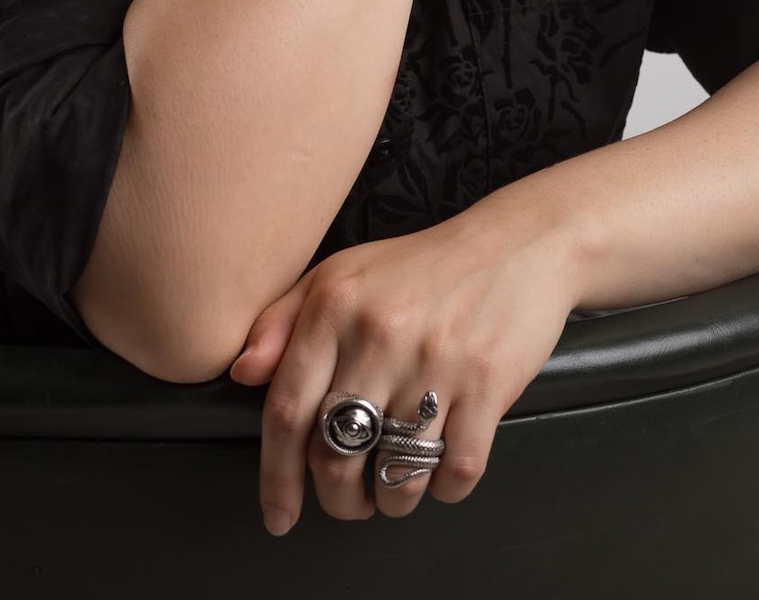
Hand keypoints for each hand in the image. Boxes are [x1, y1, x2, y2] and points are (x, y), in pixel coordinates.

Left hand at [226, 200, 581, 535]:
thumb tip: (241, 374)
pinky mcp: (487, 384)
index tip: (278, 514)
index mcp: (334, 306)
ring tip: (392, 490)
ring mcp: (435, 361)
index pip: (286, 410)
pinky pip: (456, 471)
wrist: (516, 244)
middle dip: (335, 499)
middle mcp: (378, 334)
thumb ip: (282, 320)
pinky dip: (444, 489)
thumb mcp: (341, 274)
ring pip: (396, 475)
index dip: (275, 476)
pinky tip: (440, 471)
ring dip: (390, 501)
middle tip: (346, 501)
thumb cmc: (421, 267)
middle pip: (334, 453)